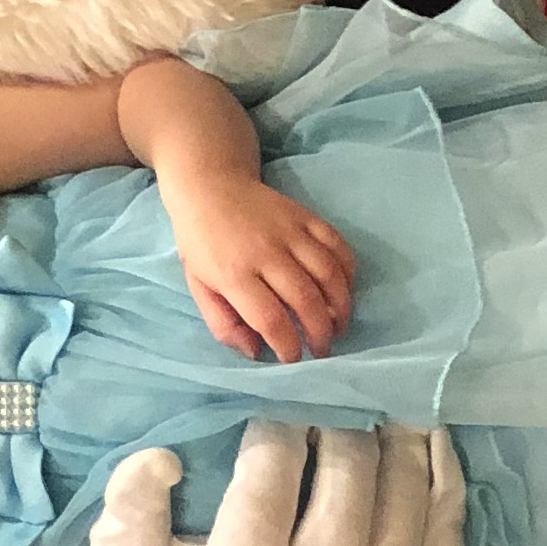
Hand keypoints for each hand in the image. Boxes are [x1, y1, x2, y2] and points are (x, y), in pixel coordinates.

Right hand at [88, 420, 465, 545]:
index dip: (277, 418)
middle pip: (350, 475)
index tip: (274, 399)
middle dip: (343, 420)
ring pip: (407, 504)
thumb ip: (129, 501)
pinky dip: (446, 491)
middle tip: (333, 392)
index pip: (274, 465)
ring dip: (402, 443)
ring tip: (389, 404)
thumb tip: (171, 452)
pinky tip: (433, 449)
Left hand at [168, 170, 351, 361]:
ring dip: (340, 306)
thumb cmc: (201, 243)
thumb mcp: (198, 288)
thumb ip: (223, 324)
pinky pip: (337, 245)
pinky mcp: (305, 216)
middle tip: (322, 350)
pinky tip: (344, 290)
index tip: (293, 358)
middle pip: (306, 299)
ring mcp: (289, 231)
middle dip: (320, 333)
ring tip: (338, 326)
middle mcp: (265, 252)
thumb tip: (256, 352)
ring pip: (329, 273)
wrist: (209, 187)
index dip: (288, 346)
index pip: (269, 318)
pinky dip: (348, 271)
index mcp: (233, 274)